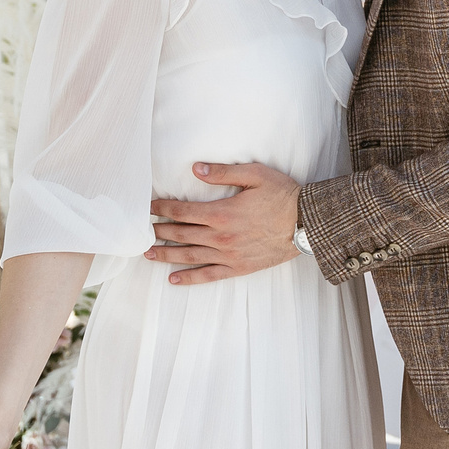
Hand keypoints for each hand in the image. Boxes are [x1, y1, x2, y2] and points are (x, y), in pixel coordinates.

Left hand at [147, 162, 302, 283]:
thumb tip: (195, 169)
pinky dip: (189, 278)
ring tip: (147, 253)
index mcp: (222, 213)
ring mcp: (229, 255)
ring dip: (166, 255)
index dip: (163, 208)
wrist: (306, 223)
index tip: (149, 207)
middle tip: (141, 231)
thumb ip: (223, 173)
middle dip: (159, 231)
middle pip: (181, 234)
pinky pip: (209, 275)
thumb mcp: (255, 175)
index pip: (183, 210)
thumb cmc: (283, 195)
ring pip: (190, 256)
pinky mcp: (238, 268)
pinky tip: (173, 279)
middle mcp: (221, 237)